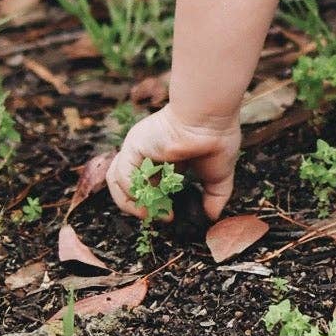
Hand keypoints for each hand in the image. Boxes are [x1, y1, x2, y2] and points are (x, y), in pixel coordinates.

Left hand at [106, 105, 242, 221]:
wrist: (210, 118)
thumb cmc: (217, 137)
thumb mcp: (218, 175)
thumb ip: (215, 196)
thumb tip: (212, 216)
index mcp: (167, 159)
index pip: (148, 185)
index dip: (155, 204)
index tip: (171, 216)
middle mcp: (149, 153)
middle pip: (130, 185)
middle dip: (140, 205)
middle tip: (157, 216)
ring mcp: (139, 148)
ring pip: (117, 179)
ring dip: (129, 201)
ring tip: (146, 212)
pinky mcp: (133, 145)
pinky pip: (121, 174)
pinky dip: (130, 191)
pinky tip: (147, 199)